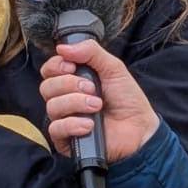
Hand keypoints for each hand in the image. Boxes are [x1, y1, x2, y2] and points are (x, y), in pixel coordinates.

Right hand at [38, 40, 158, 162]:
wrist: (140, 128)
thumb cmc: (127, 99)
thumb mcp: (113, 68)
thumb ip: (91, 52)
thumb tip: (62, 47)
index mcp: (72, 80)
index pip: (49, 70)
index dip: (56, 66)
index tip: (72, 67)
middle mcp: (65, 99)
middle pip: (47, 87)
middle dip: (70, 84)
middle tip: (92, 88)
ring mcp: (64, 120)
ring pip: (52, 106)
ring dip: (76, 103)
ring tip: (97, 105)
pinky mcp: (66, 140)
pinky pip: (56, 128)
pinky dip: (73, 124)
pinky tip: (89, 124)